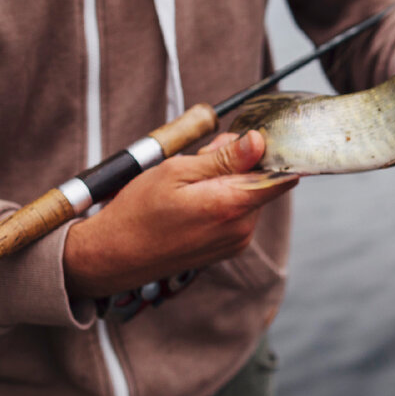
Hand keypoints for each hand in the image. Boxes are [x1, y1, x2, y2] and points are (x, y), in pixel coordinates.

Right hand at [62, 130, 296, 298]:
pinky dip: (221, 200)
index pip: (281, 175)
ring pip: (248, 196)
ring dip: (227, 181)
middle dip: (238, 163)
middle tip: (200, 159)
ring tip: (188, 183)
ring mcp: (236, 242)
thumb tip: (258, 141)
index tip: (248, 140)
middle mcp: (242, 228)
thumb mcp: (177, 171)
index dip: (268, 152)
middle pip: (261, 181)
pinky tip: (191, 201)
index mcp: (232, 206)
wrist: (113, 255)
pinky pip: (236, 213)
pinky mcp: (228, 249)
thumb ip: (223, 158)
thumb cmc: (138, 212)